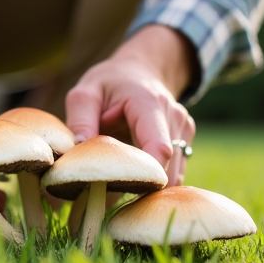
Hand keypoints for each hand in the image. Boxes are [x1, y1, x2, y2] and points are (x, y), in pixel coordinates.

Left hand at [65, 25, 197, 185]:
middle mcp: (174, 118)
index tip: (121, 191)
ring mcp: (184, 131)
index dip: (145, 176)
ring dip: (148, 183)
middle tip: (110, 188)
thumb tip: (77, 154)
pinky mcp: (186, 143)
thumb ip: (80, 121)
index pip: (158, 148)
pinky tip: (134, 172)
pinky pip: (173, 173)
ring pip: (172, 176)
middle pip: (166, 169)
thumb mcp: (85, 94)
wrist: (140, 71)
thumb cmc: (109, 83)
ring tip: (121, 174)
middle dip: (140, 184)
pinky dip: (154, 179)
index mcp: (149, 104)